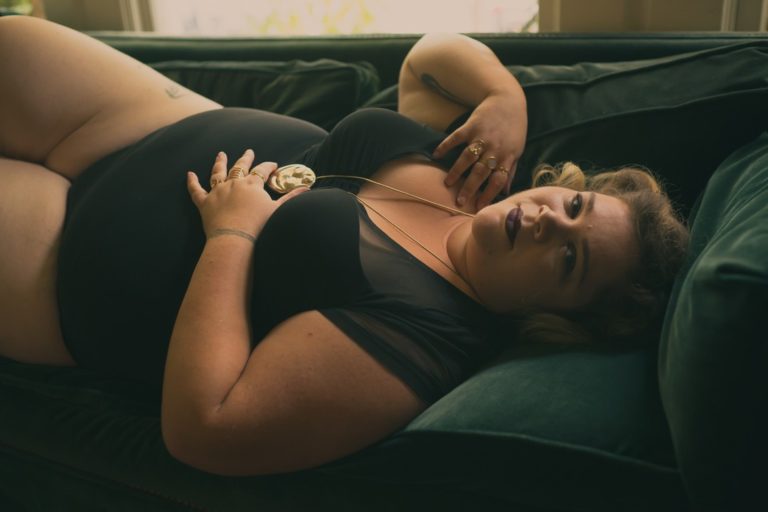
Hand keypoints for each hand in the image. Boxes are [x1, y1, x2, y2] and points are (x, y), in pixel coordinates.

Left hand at [187, 149, 308, 239]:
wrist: (235, 239)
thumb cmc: (259, 227)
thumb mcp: (278, 211)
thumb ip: (291, 198)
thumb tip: (307, 188)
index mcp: (252, 185)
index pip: (261, 171)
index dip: (268, 166)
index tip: (273, 165)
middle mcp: (234, 183)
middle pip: (240, 166)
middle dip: (245, 158)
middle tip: (248, 151)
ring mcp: (218, 192)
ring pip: (217, 173)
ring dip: (219, 162)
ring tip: (220, 154)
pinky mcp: (204, 203)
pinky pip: (196, 190)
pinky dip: (192, 182)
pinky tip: (189, 174)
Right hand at [433, 92, 526, 208]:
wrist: (508, 101)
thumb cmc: (514, 129)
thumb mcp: (517, 150)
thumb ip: (511, 170)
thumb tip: (506, 191)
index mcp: (507, 156)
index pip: (497, 180)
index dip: (488, 194)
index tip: (478, 207)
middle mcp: (494, 148)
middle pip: (480, 172)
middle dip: (470, 188)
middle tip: (459, 201)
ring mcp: (481, 136)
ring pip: (467, 158)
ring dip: (456, 171)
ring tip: (447, 183)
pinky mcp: (470, 126)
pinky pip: (456, 138)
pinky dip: (445, 146)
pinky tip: (436, 154)